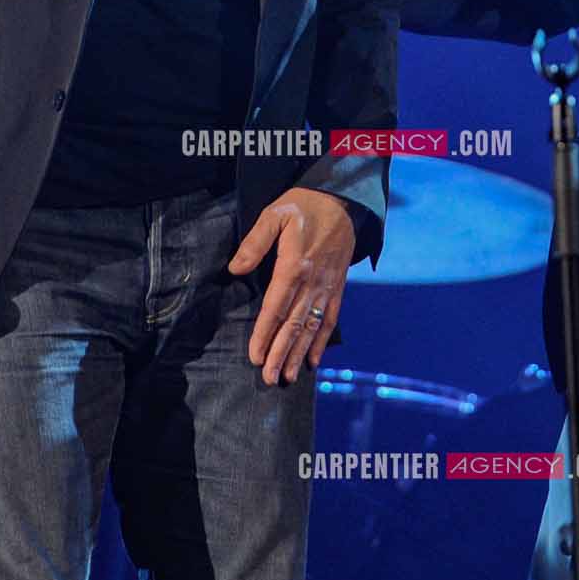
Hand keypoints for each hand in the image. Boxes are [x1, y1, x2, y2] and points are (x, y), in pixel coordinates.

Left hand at [228, 187, 355, 384]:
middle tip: (270, 378)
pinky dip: (321, 342)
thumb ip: (255, 242)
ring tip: (289, 377)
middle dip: (281, 354)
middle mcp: (313, 282)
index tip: (256, 356)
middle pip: (294, 324)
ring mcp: (327, 287)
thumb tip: (235, 269)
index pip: (276, 307)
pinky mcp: (337, 288)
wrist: (343, 201)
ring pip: (312, 327)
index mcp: (294, 265)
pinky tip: (313, 361)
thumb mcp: (274, 215)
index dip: (265, 334)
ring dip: (299, 354)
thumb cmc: (303, 206)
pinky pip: (330, 320)